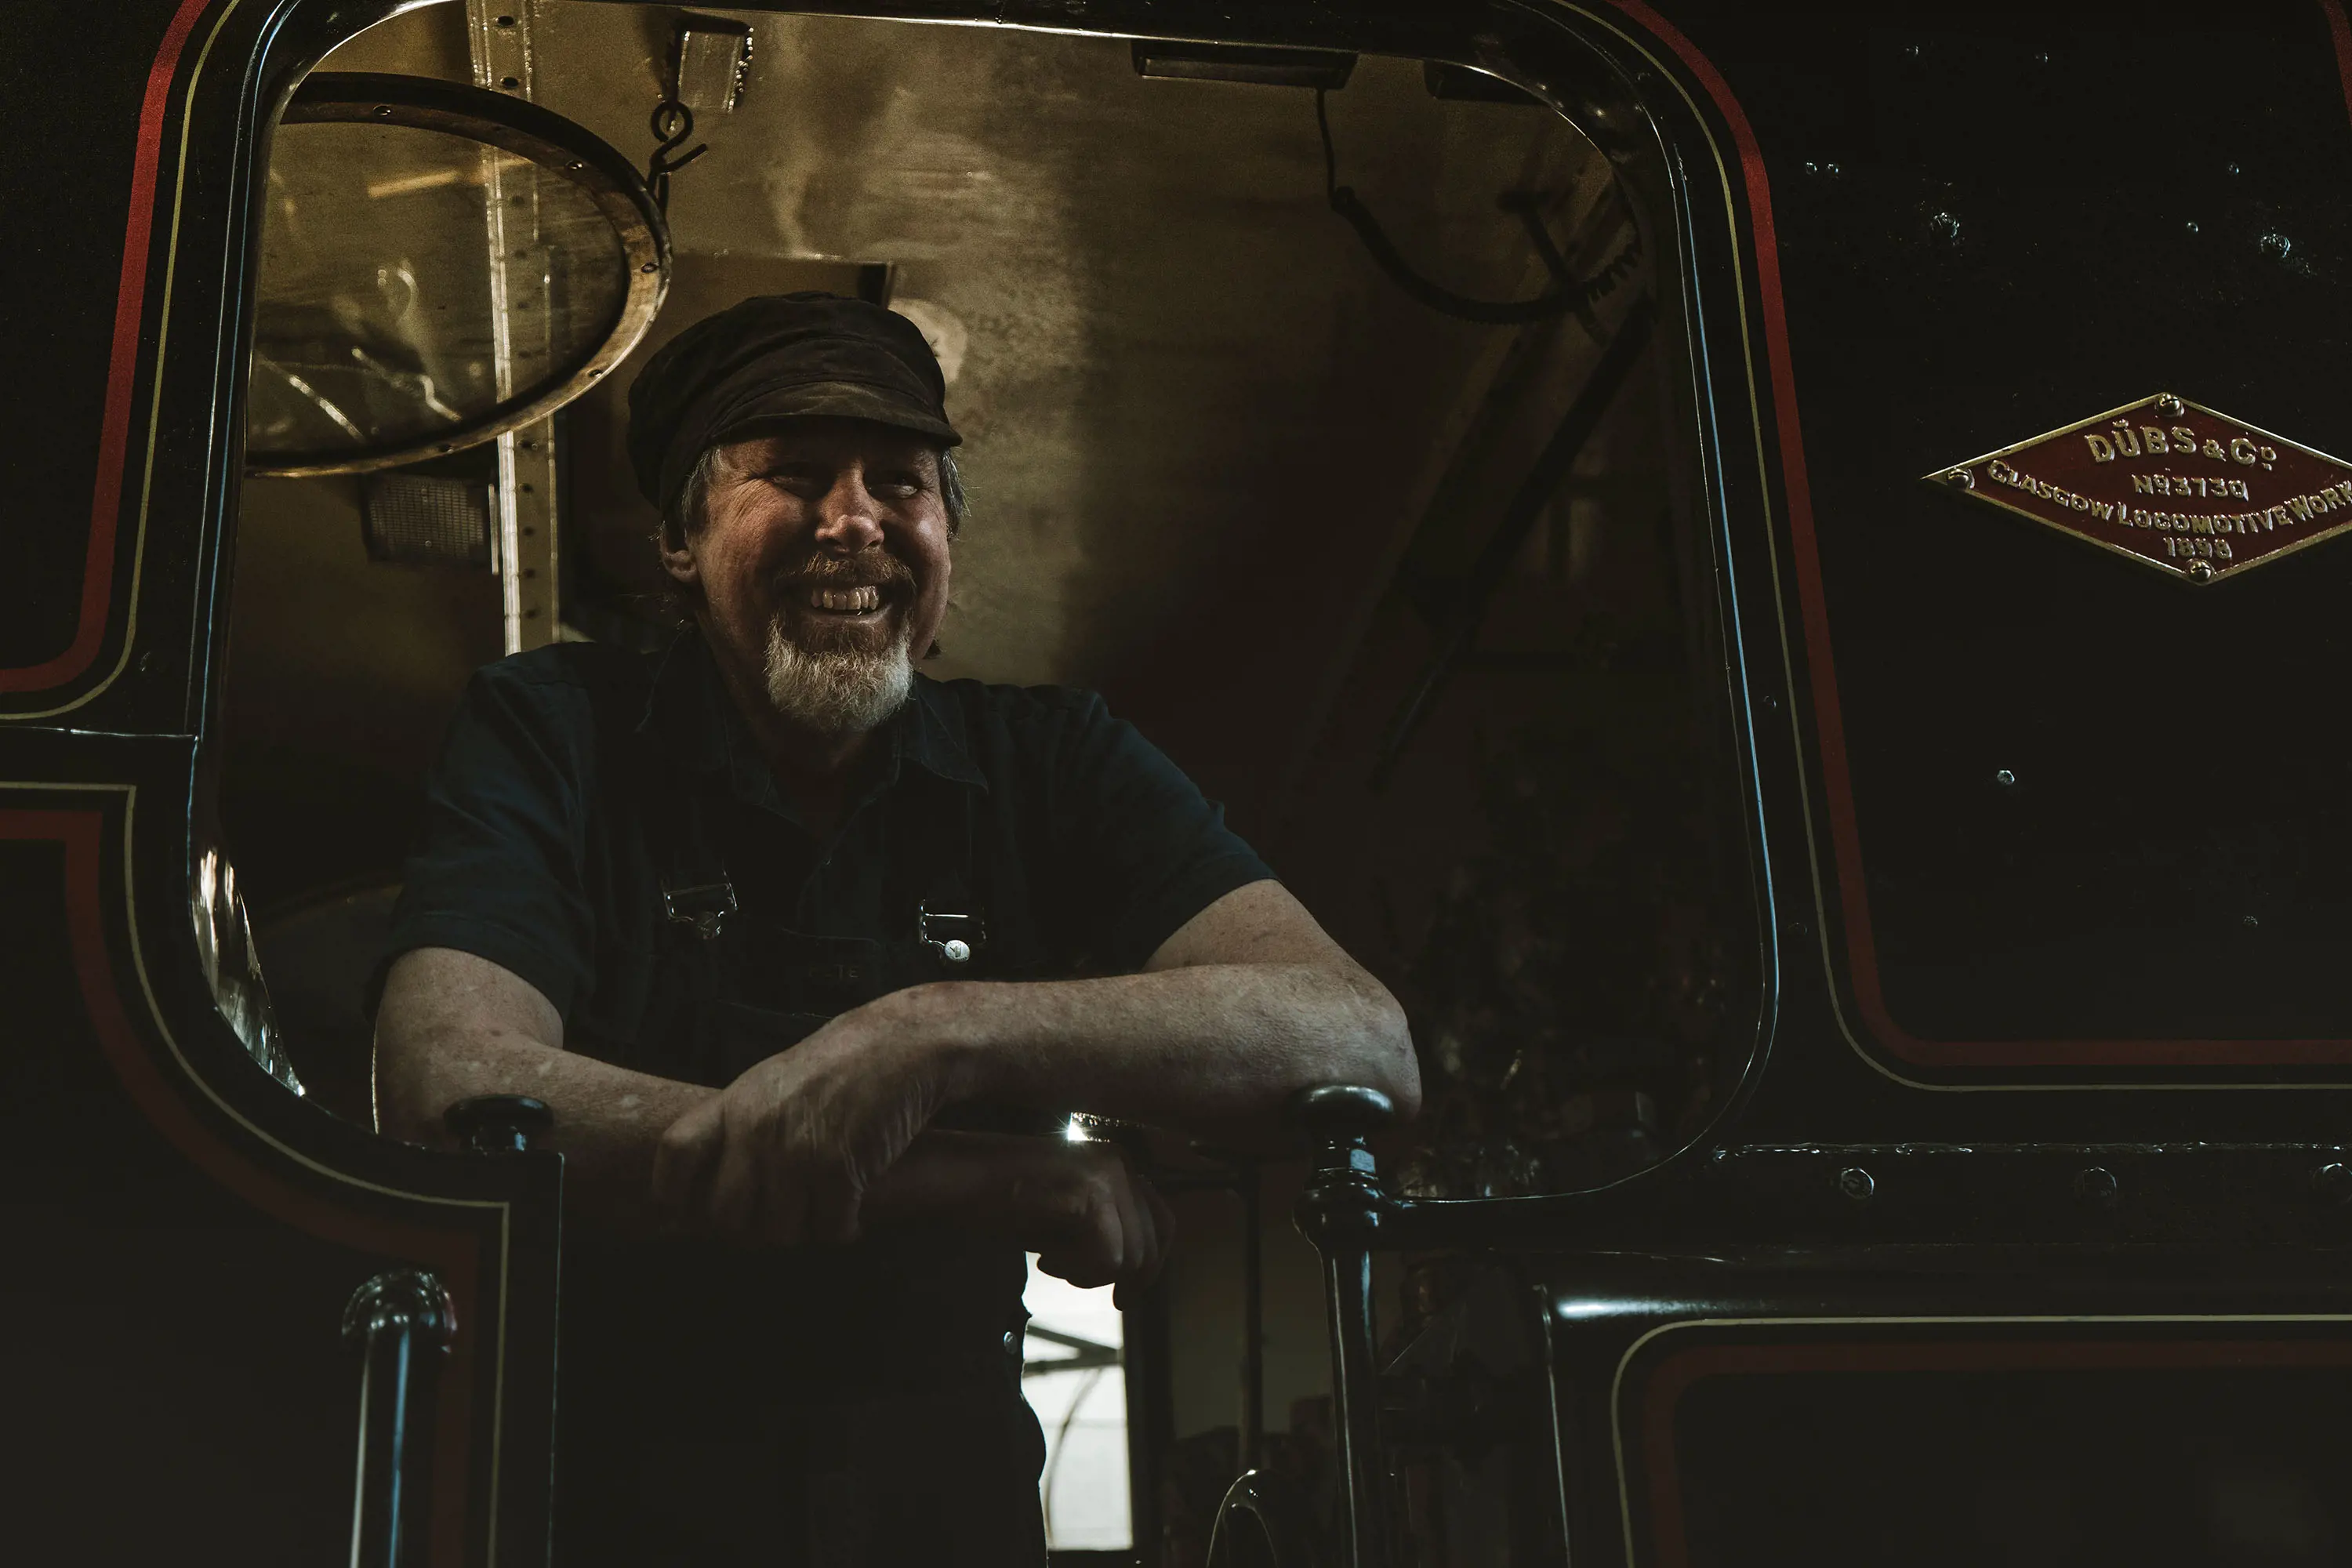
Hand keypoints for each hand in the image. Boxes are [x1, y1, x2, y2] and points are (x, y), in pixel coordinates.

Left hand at [650, 999, 941, 1245]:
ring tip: (818, 1210)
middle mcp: (757, 1130)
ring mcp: (797, 1152)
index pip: (675, 1153)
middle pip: (725, 1214)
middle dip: (750, 1227)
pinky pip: (828, 1229)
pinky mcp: (840, 1170)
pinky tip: (851, 1214)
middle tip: (776, 1219)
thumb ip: (739, 1123)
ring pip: (777, 1231)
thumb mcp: (771, 1083)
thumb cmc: (838, 1066)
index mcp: (735, 1104)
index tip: (685, 1212)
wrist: (900, 1046)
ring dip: (801, 1230)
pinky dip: (842, 1229)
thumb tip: (710, 1179)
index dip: (672, 1192)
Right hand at [999, 1139, 1173, 1308]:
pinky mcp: (1090, 1193)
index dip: (1150, 1268)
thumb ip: (1101, 1229)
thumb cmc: (997, 1199)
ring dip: (1089, 1274)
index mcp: (1117, 1162)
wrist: (952, 1178)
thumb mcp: (1062, 1215)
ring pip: (1131, 1258)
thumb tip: (1135, 1270)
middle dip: (1124, 1280)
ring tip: (1048, 1260)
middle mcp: (1121, 1162)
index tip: (1123, 1298)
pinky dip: (1074, 1270)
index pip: (1163, 1223)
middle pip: (1151, 1246)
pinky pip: (1108, 1259)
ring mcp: (1108, 1174)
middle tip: (1084, 1285)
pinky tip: (1042, 1258)